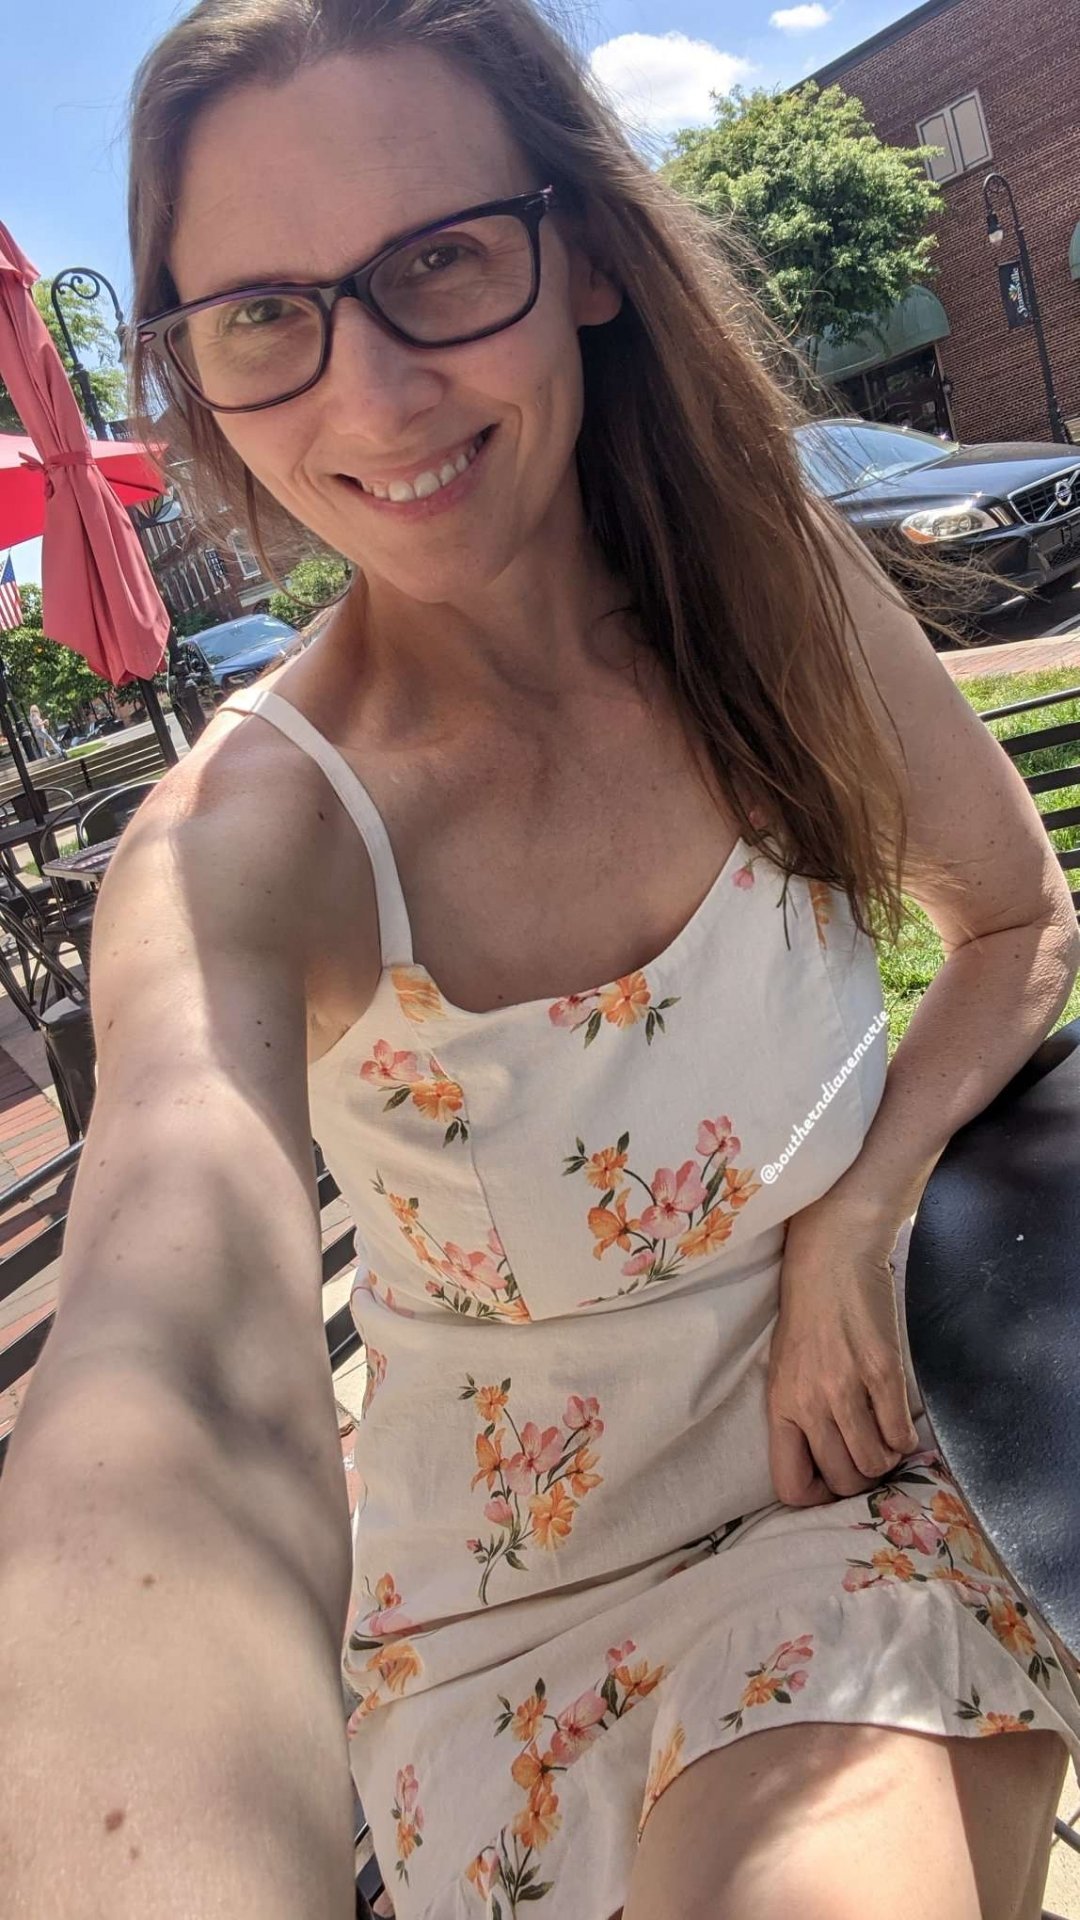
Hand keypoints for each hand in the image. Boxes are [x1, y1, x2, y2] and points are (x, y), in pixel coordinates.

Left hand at [767, 1217, 919, 1506]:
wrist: (831, 1258)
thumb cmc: (807, 1313)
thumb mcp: (786, 1368)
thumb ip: (798, 1415)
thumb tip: (823, 1463)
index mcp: (780, 1405)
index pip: (790, 1485)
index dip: (816, 1495)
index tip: (832, 1479)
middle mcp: (810, 1404)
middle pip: (842, 1481)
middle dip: (860, 1480)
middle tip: (868, 1459)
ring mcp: (847, 1389)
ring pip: (874, 1464)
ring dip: (885, 1461)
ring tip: (885, 1441)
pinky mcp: (882, 1372)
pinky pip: (899, 1434)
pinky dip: (904, 1439)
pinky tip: (899, 1423)